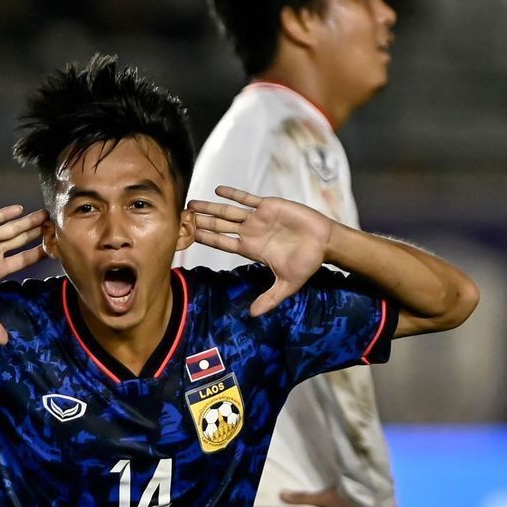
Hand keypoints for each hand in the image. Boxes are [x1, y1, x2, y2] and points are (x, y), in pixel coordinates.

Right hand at [0, 205, 47, 343]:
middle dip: (37, 233)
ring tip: (44, 214)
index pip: (23, 260)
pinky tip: (18, 209)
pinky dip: (4, 214)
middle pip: (21, 241)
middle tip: (55, 225)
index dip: (39, 254)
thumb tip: (5, 343)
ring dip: (27, 222)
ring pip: (9, 229)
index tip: (55, 248)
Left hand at [188, 185, 334, 316]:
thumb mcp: (286, 285)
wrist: (325, 242)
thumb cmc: (307, 263)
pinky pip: (248, 198)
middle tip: (181, 217)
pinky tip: (217, 191)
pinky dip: (233, 194)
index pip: (222, 243)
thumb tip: (253, 315)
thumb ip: (269, 299)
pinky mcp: (269, 206)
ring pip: (228, 211)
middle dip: (201, 222)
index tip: (189, 236)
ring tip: (192, 203)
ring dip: (210, 207)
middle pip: (219, 226)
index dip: (205, 239)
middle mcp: (250, 233)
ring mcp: (258, 218)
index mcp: (250, 249)